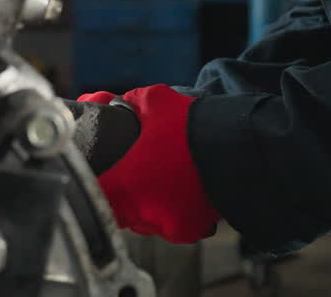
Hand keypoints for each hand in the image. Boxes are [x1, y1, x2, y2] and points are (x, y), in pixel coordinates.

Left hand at [78, 85, 219, 242]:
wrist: (237, 147)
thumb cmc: (191, 124)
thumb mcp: (155, 101)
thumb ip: (126, 103)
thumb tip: (106, 99)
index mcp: (124, 184)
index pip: (93, 192)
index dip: (97, 180)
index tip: (104, 172)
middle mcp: (141, 212)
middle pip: (119, 209)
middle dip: (125, 193)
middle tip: (137, 173)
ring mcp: (165, 225)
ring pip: (144, 221)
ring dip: (148, 206)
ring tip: (160, 182)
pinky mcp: (187, 232)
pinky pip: (171, 227)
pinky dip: (173, 214)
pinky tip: (180, 195)